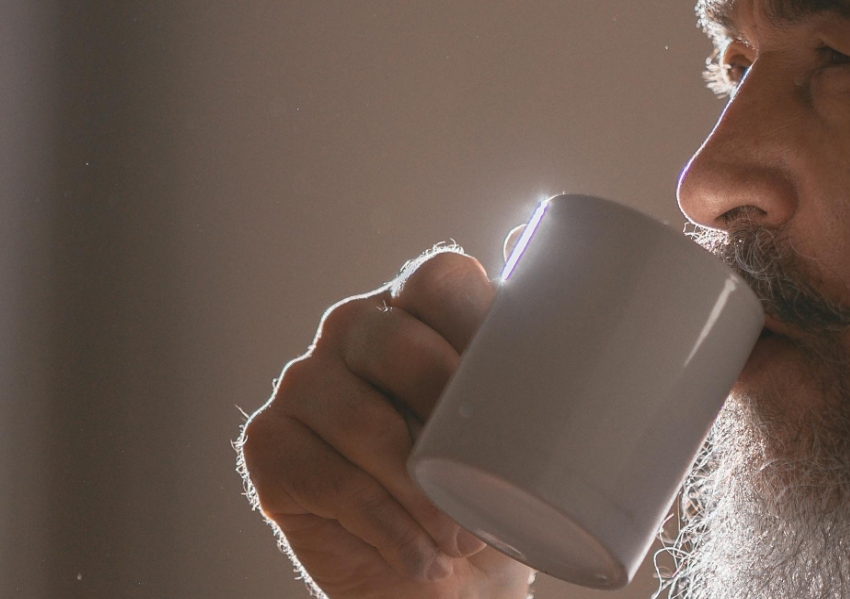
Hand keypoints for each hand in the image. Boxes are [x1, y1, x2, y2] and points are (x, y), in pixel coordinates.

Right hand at [237, 249, 533, 598]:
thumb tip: (580, 296)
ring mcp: (305, 383)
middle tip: (486, 483)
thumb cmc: (492, 492)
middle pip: (393, 344)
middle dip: (446, 417)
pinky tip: (419, 556)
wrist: (448, 579)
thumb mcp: (531, 428)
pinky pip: (328, 480)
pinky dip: (385, 528)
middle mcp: (356, 331)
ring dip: (419, 493)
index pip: (439, 281)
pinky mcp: (269, 444)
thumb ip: (546, 365)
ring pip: (361, 422)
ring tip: (460, 539)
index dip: (473, 328)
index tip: (512, 390)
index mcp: (419, 307)